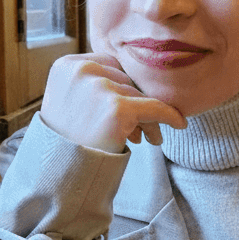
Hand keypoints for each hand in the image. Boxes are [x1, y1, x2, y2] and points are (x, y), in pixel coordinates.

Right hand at [41, 53, 186, 152]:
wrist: (60, 174)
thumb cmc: (67, 142)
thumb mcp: (69, 102)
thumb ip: (92, 85)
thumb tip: (137, 82)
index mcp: (66, 66)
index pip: (109, 65)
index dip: (121, 85)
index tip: (129, 104)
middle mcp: (81, 71)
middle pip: (124, 80)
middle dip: (134, 104)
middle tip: (140, 130)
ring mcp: (98, 88)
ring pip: (138, 96)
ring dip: (146, 118)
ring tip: (148, 138)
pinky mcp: (117, 108)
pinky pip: (154, 108)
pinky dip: (169, 116)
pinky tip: (178, 124)